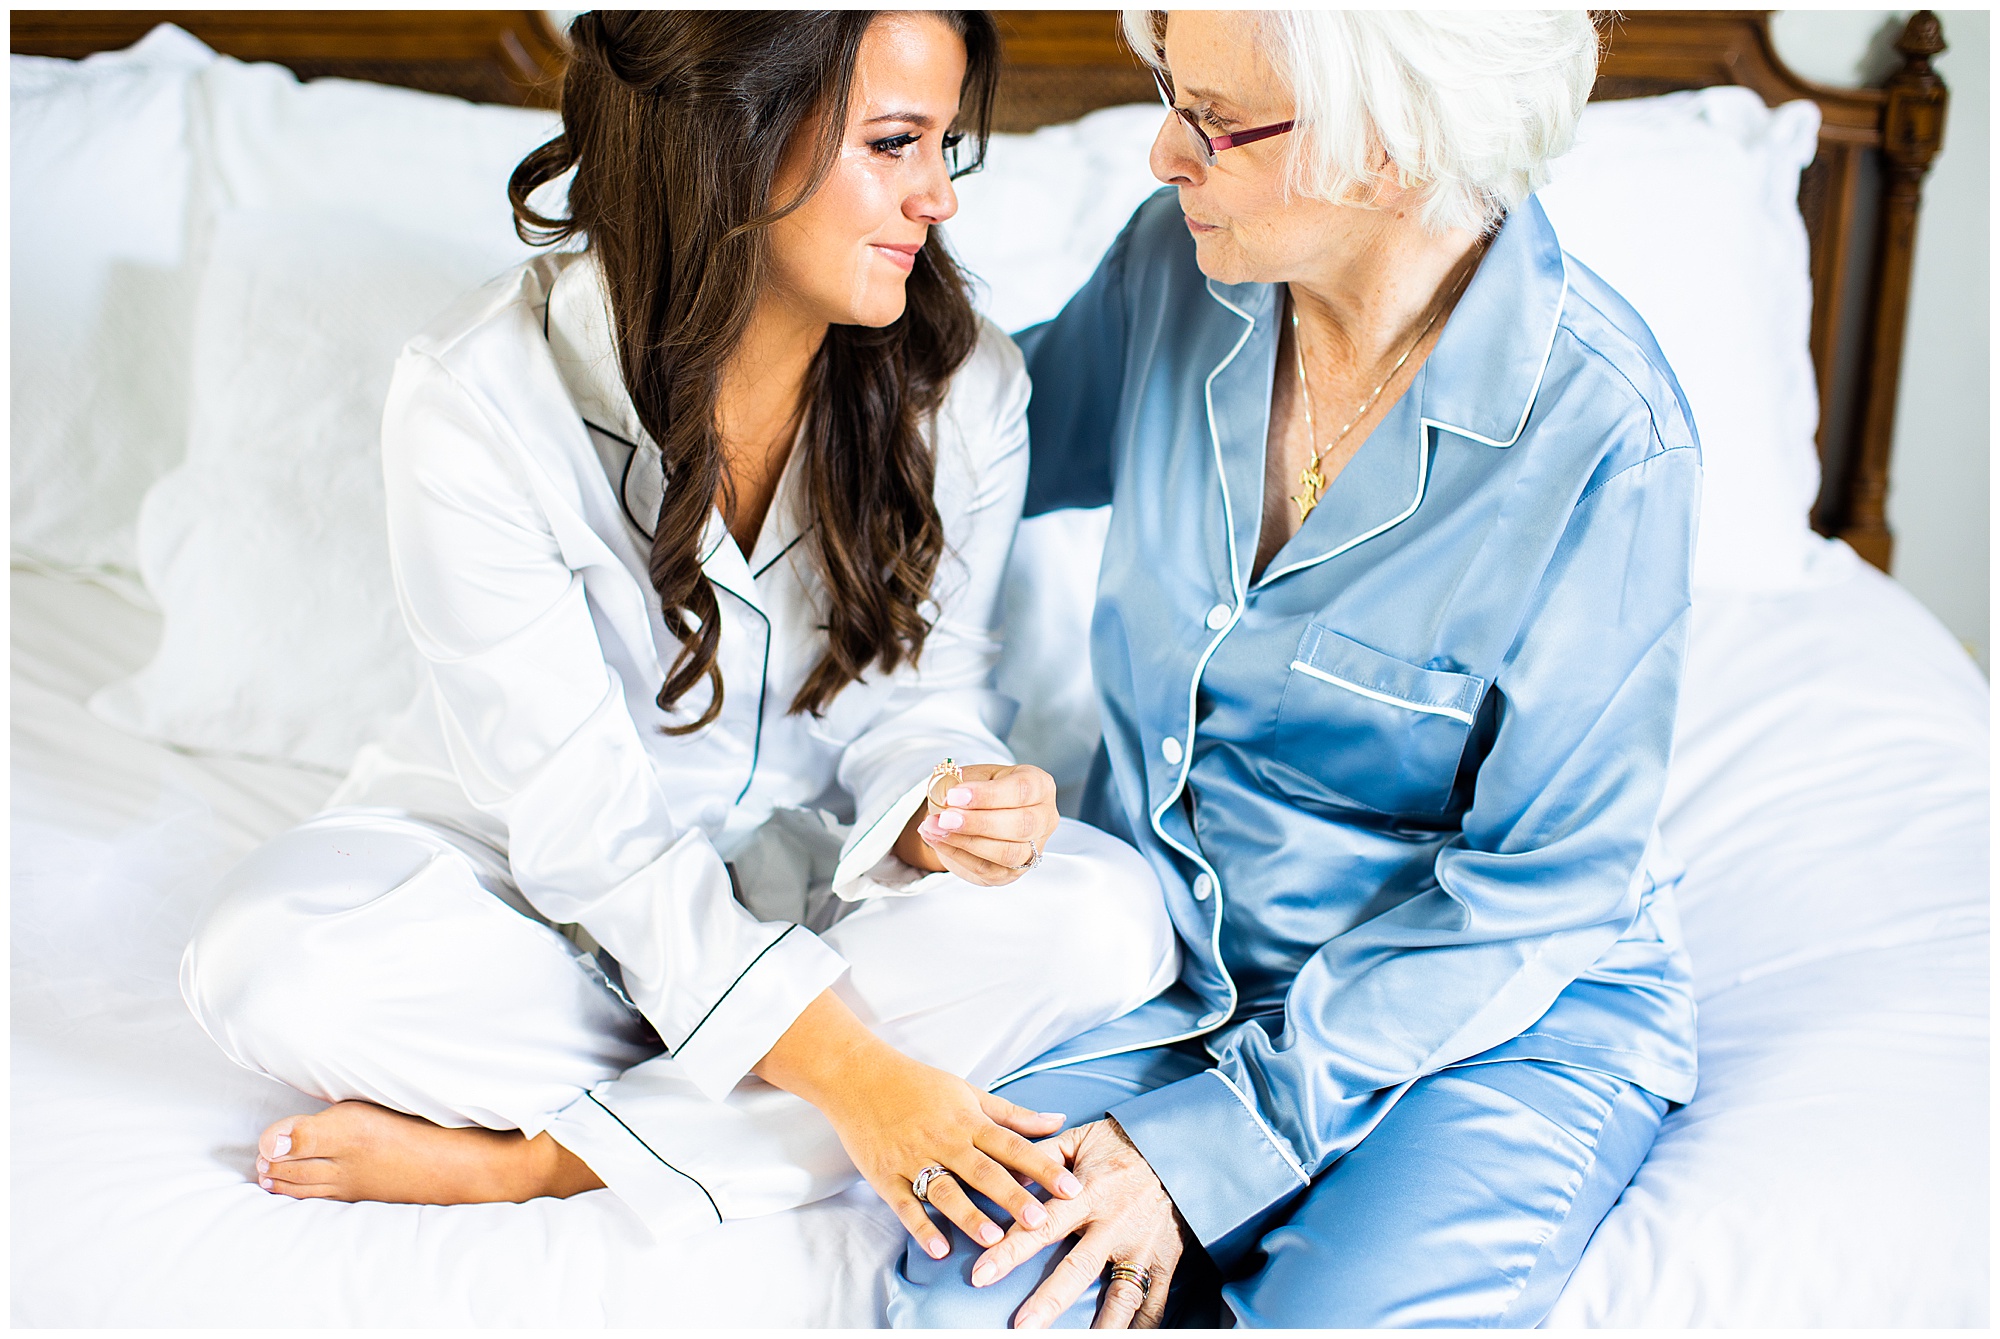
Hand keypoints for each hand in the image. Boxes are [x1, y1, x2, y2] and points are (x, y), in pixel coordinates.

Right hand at [753, 991, 1081, 1260]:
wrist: (857, 1077)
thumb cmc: (917, 1084)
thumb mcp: (968, 1091)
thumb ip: (1013, 1114)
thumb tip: (1058, 1120)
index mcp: (966, 1119)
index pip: (1011, 1145)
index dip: (1042, 1166)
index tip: (1070, 1187)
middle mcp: (943, 1140)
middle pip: (983, 1171)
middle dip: (1012, 1197)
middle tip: (1041, 1221)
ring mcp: (912, 1159)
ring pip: (945, 1191)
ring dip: (969, 1216)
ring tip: (994, 1240)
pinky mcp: (885, 1175)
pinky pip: (905, 1205)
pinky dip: (921, 1227)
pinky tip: (940, 1249)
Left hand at [895, 762, 1056, 885]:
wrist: (977, 816)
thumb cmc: (981, 791)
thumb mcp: (973, 776)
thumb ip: (962, 783)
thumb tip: (945, 797)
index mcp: (1039, 785)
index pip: (1021, 790)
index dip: (987, 795)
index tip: (954, 795)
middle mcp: (1044, 818)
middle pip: (1021, 825)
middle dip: (978, 823)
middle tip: (945, 817)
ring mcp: (1032, 849)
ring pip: (1007, 853)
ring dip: (966, 842)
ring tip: (935, 828)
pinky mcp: (1012, 872)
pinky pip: (986, 868)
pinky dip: (957, 854)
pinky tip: (936, 839)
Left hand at [969, 1118, 1185, 1329]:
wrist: (1178, 1147)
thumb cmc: (1122, 1144)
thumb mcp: (1079, 1140)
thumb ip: (1040, 1157)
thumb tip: (1003, 1174)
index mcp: (1089, 1192)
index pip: (1042, 1225)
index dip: (1010, 1250)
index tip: (982, 1273)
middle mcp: (1114, 1223)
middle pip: (1076, 1269)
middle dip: (1047, 1301)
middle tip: (1021, 1327)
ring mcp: (1140, 1246)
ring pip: (1119, 1294)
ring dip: (1099, 1326)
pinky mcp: (1164, 1260)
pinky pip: (1153, 1302)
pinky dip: (1141, 1327)